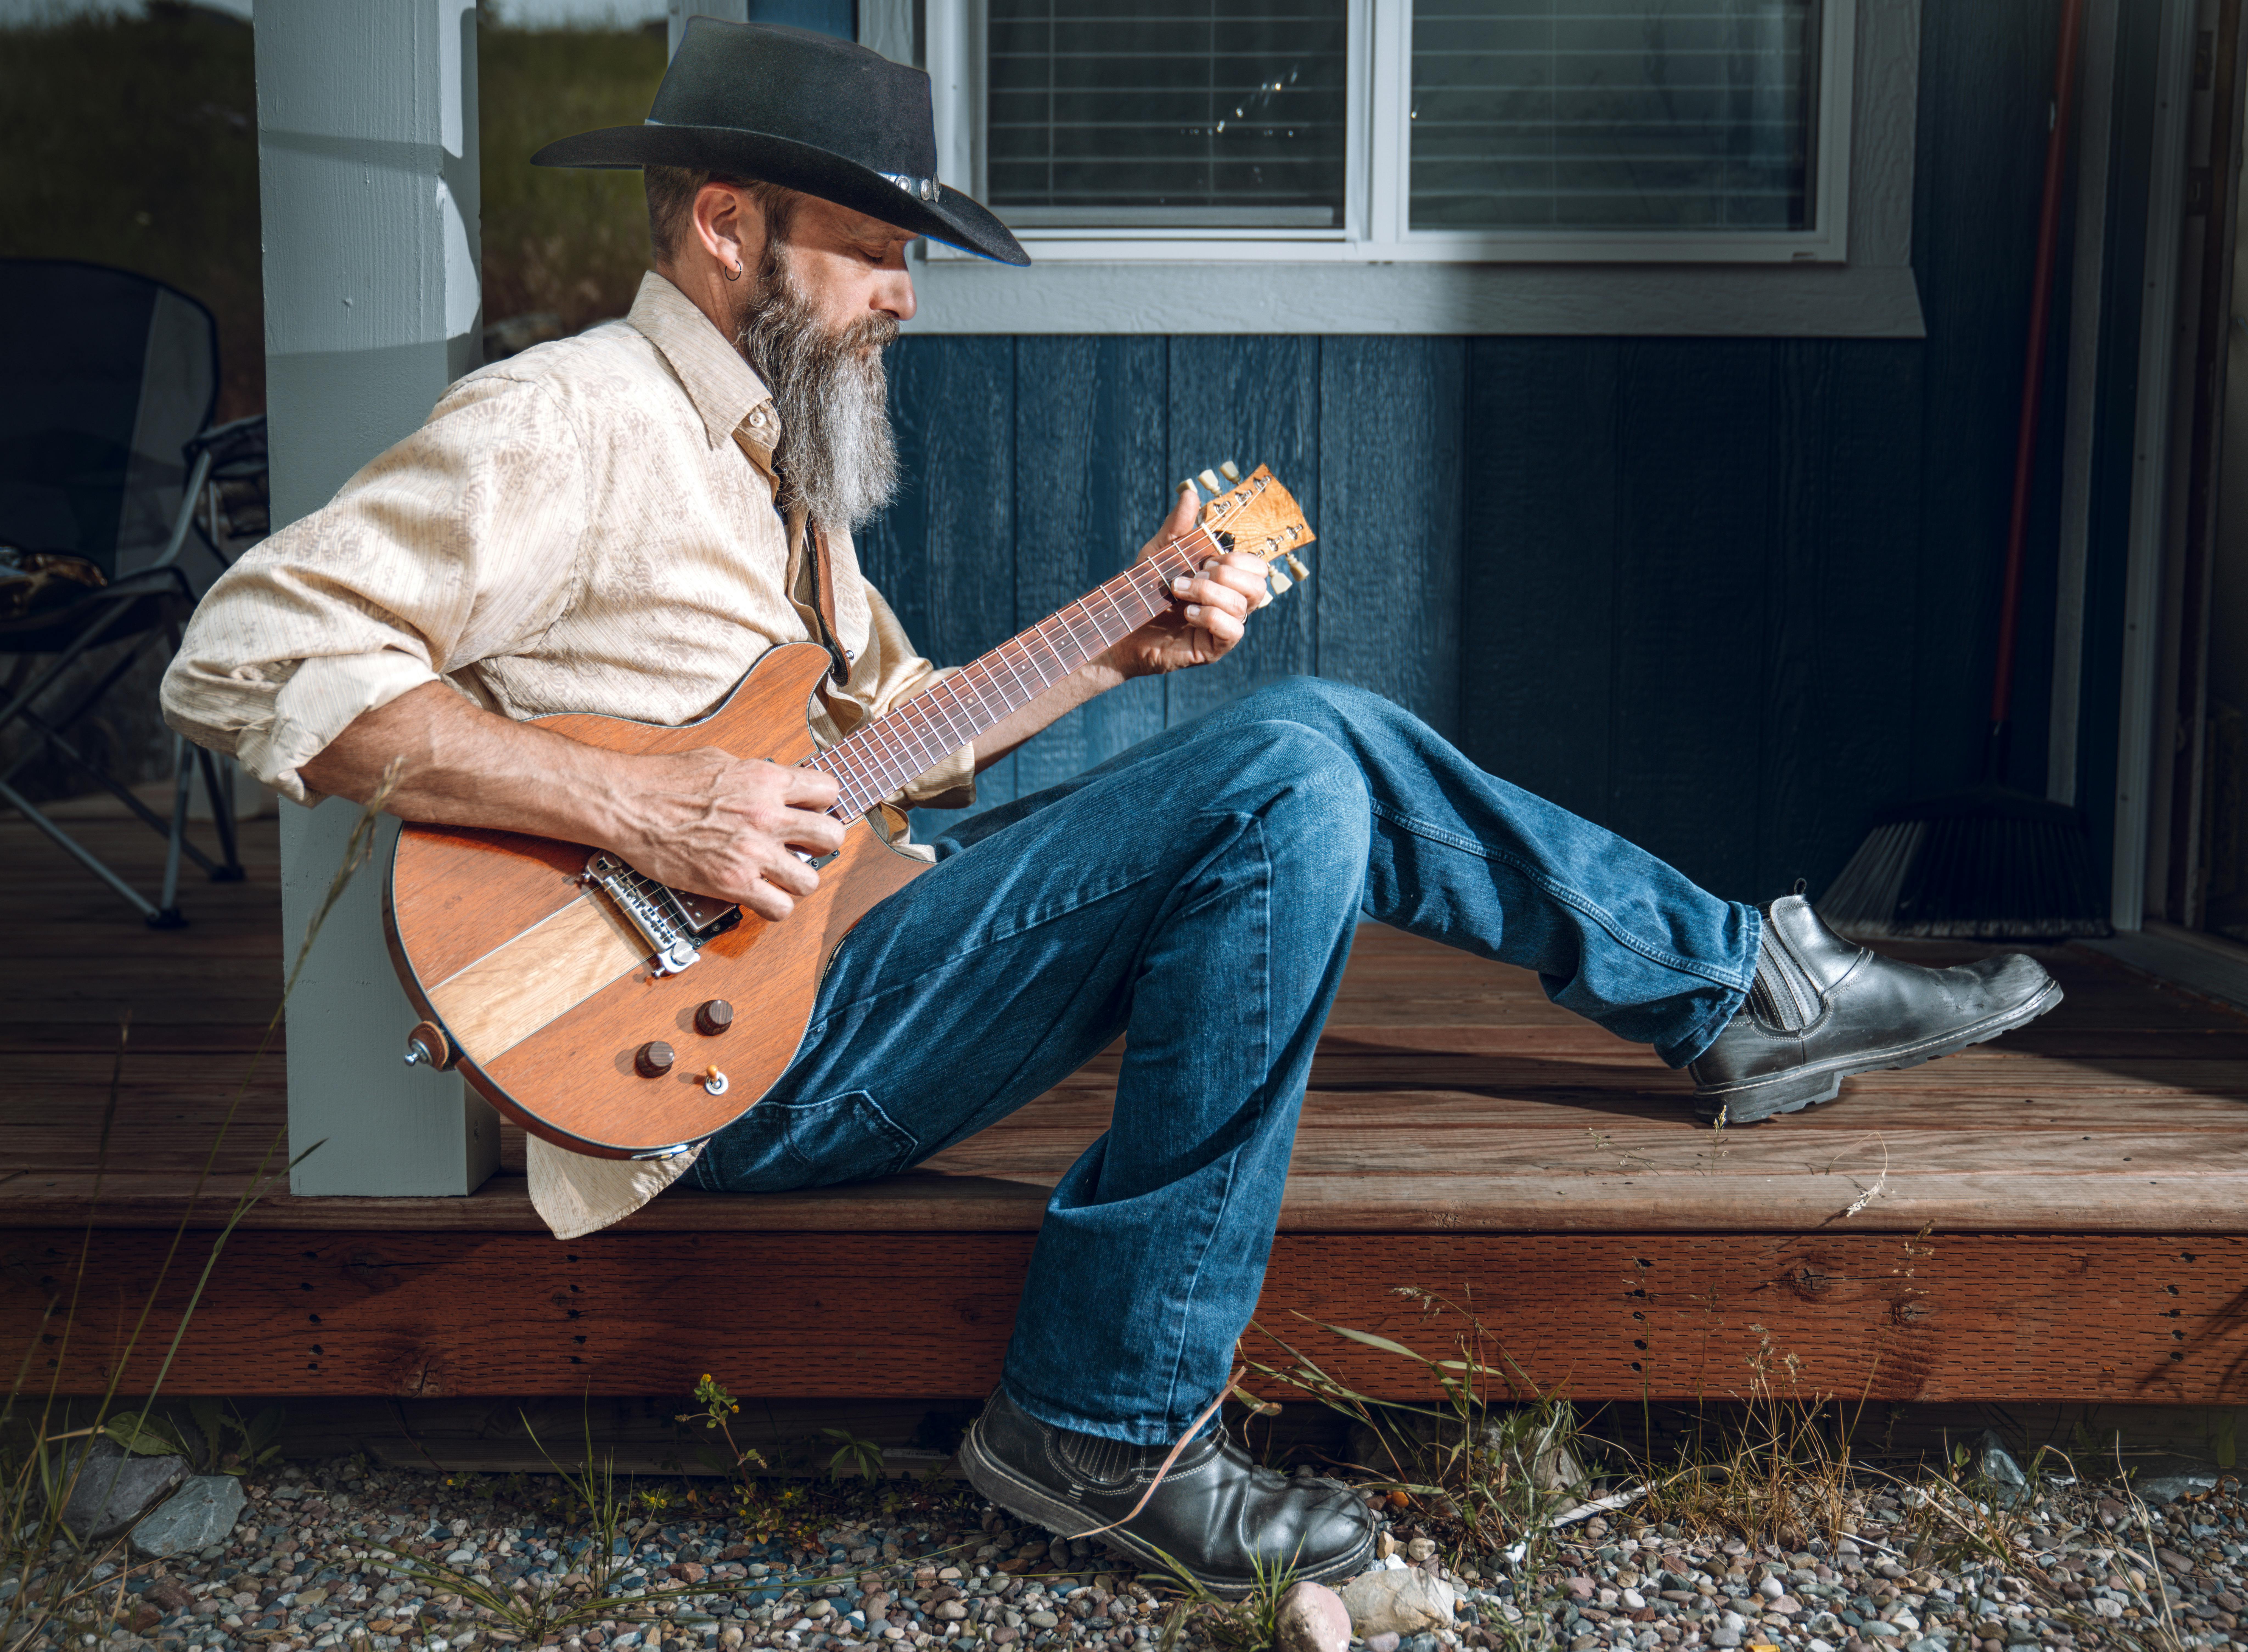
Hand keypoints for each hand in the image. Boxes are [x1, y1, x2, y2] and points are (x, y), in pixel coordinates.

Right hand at [610, 748, 842, 920]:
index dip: (822, 804)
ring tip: (781, 876)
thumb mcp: (720, 760)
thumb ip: (755, 775)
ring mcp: (752, 852)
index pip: (828, 790)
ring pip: (810, 879)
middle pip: (831, 836)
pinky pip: (779, 907)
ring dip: (798, 880)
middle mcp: (767, 816)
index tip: (810, 812)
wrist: (628, 804)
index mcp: (766, 780)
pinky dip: (774, 906)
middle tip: (804, 847)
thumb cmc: (664, 779)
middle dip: (821, 843)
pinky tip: (761, 896)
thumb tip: (772, 782)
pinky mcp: (732, 883)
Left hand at [1098, 483, 1272, 679]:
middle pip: (1259, 586)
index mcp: (1226, 582)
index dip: (1237, 559)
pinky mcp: (1213, 649)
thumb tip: (1191, 494)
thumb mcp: (1159, 552)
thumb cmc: (1142, 590)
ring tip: (1178, 591)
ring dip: (1209, 592)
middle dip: (1227, 574)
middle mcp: (1231, 605)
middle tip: (1195, 574)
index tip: (1205, 559)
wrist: (1120, 625)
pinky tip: (1187, 613)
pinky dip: (1211, 616)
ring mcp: (1224, 629)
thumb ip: (1177, 527)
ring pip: (1243, 606)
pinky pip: (1233, 631)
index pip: (1257, 567)